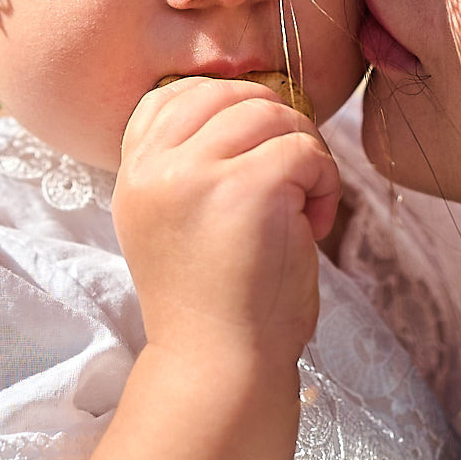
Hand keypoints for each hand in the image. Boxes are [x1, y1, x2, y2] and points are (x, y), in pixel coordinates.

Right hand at [115, 76, 339, 370]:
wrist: (219, 366)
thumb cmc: (214, 301)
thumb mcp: (175, 221)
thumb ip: (189, 165)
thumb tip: (251, 106)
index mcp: (135, 174)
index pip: (175, 94)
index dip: (228, 107)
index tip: (255, 150)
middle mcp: (156, 168)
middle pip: (227, 93)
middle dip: (273, 121)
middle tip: (292, 174)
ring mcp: (198, 173)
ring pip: (271, 113)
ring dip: (304, 150)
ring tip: (305, 202)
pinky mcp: (250, 186)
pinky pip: (305, 149)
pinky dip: (325, 179)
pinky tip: (315, 222)